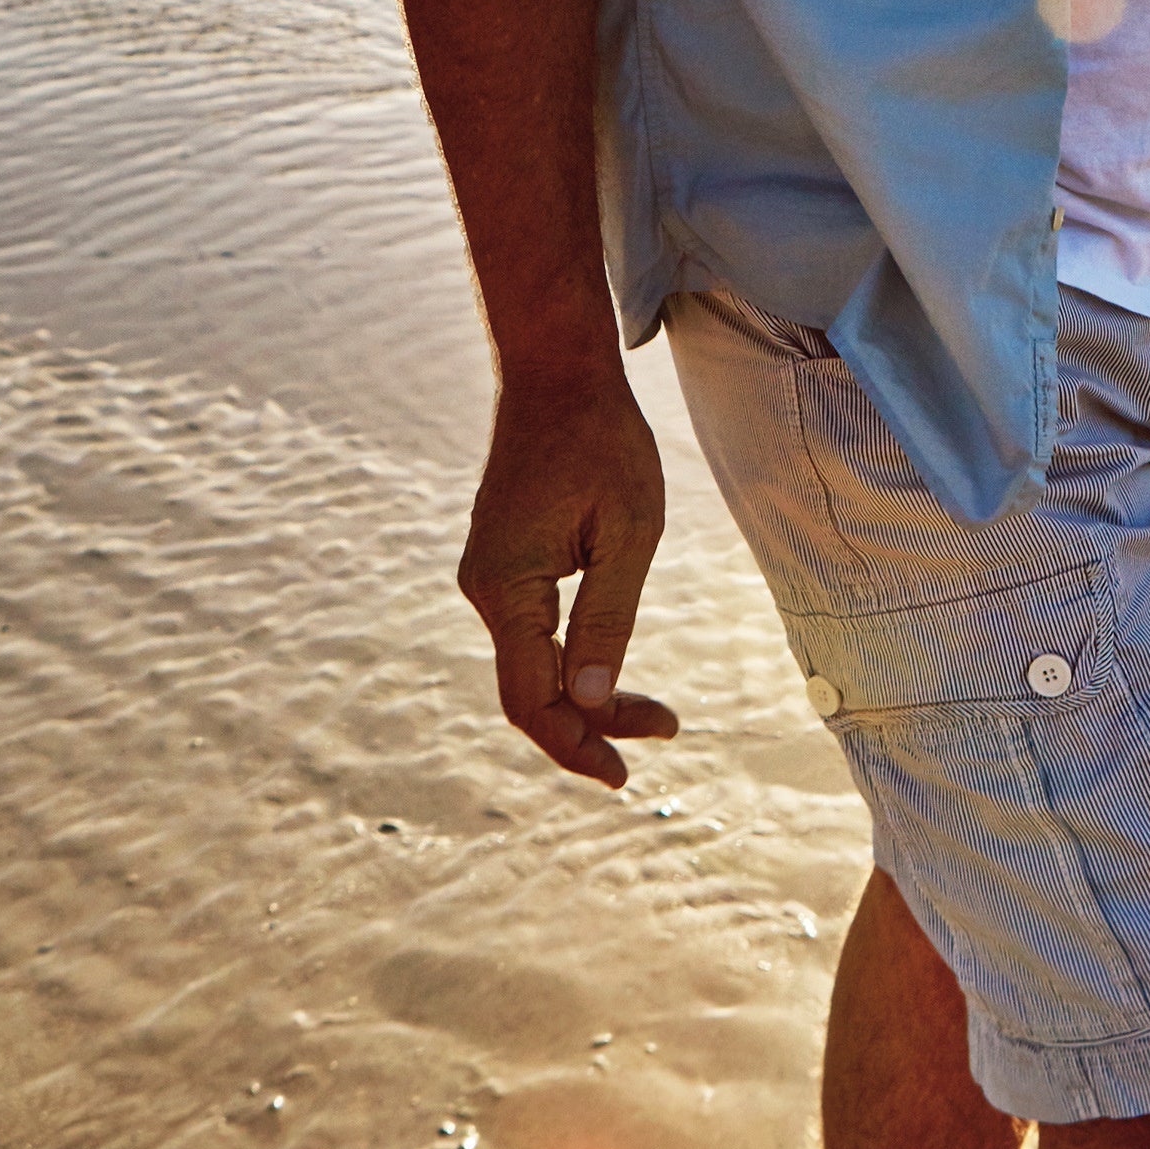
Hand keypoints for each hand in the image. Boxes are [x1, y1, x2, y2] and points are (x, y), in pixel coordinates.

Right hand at [457, 368, 679, 786]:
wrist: (557, 373)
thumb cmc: (602, 442)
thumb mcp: (629, 531)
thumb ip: (608, 619)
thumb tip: (593, 701)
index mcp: (509, 588)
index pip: (531, 698)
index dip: (574, 745)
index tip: (624, 775)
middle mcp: (486, 590)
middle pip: (531, 690)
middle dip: (592, 725)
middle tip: (663, 735)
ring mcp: (490, 577)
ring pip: (533, 665)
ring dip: (587, 695)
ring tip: (654, 715)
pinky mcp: (505, 563)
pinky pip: (533, 634)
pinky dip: (573, 661)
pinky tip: (613, 670)